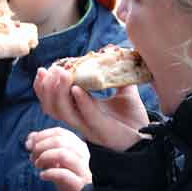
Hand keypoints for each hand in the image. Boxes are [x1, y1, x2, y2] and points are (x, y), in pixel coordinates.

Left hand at [26, 127, 91, 190]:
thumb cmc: (66, 180)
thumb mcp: (54, 162)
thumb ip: (44, 148)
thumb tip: (30, 137)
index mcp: (79, 146)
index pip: (60, 132)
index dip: (42, 135)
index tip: (29, 143)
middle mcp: (84, 155)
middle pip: (59, 141)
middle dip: (40, 146)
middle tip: (31, 156)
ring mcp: (84, 169)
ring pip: (62, 154)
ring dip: (44, 157)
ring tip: (37, 165)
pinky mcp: (81, 185)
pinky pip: (63, 174)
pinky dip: (49, 172)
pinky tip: (42, 176)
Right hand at [34, 66, 149, 150]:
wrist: (148, 139)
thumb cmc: (132, 118)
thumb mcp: (123, 91)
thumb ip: (116, 74)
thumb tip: (113, 51)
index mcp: (79, 111)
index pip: (52, 102)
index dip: (43, 88)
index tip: (43, 70)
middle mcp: (80, 120)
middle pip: (51, 108)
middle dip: (46, 88)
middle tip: (50, 70)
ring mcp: (90, 127)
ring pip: (62, 113)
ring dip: (58, 92)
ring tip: (63, 74)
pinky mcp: (102, 130)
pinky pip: (87, 116)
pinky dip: (81, 101)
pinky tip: (77, 88)